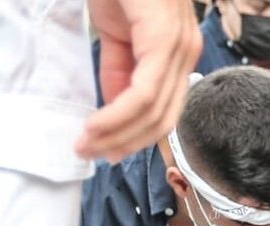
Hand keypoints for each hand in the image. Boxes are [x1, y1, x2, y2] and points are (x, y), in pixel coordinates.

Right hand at [82, 0, 202, 161]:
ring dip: (115, 135)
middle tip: (87, 153)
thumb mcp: (117, 29)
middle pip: (162, 120)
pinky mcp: (164, 38)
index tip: (103, 152)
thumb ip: (119, 68)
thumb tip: (114, 108)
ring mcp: (179, 45)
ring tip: (83, 144)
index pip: (164, 110)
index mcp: (177, 50)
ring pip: (153, 112)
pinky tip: (95, 126)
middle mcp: (186, 51)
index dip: (134, 138)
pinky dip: (117, 116)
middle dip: (123, 143)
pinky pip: (144, 93)